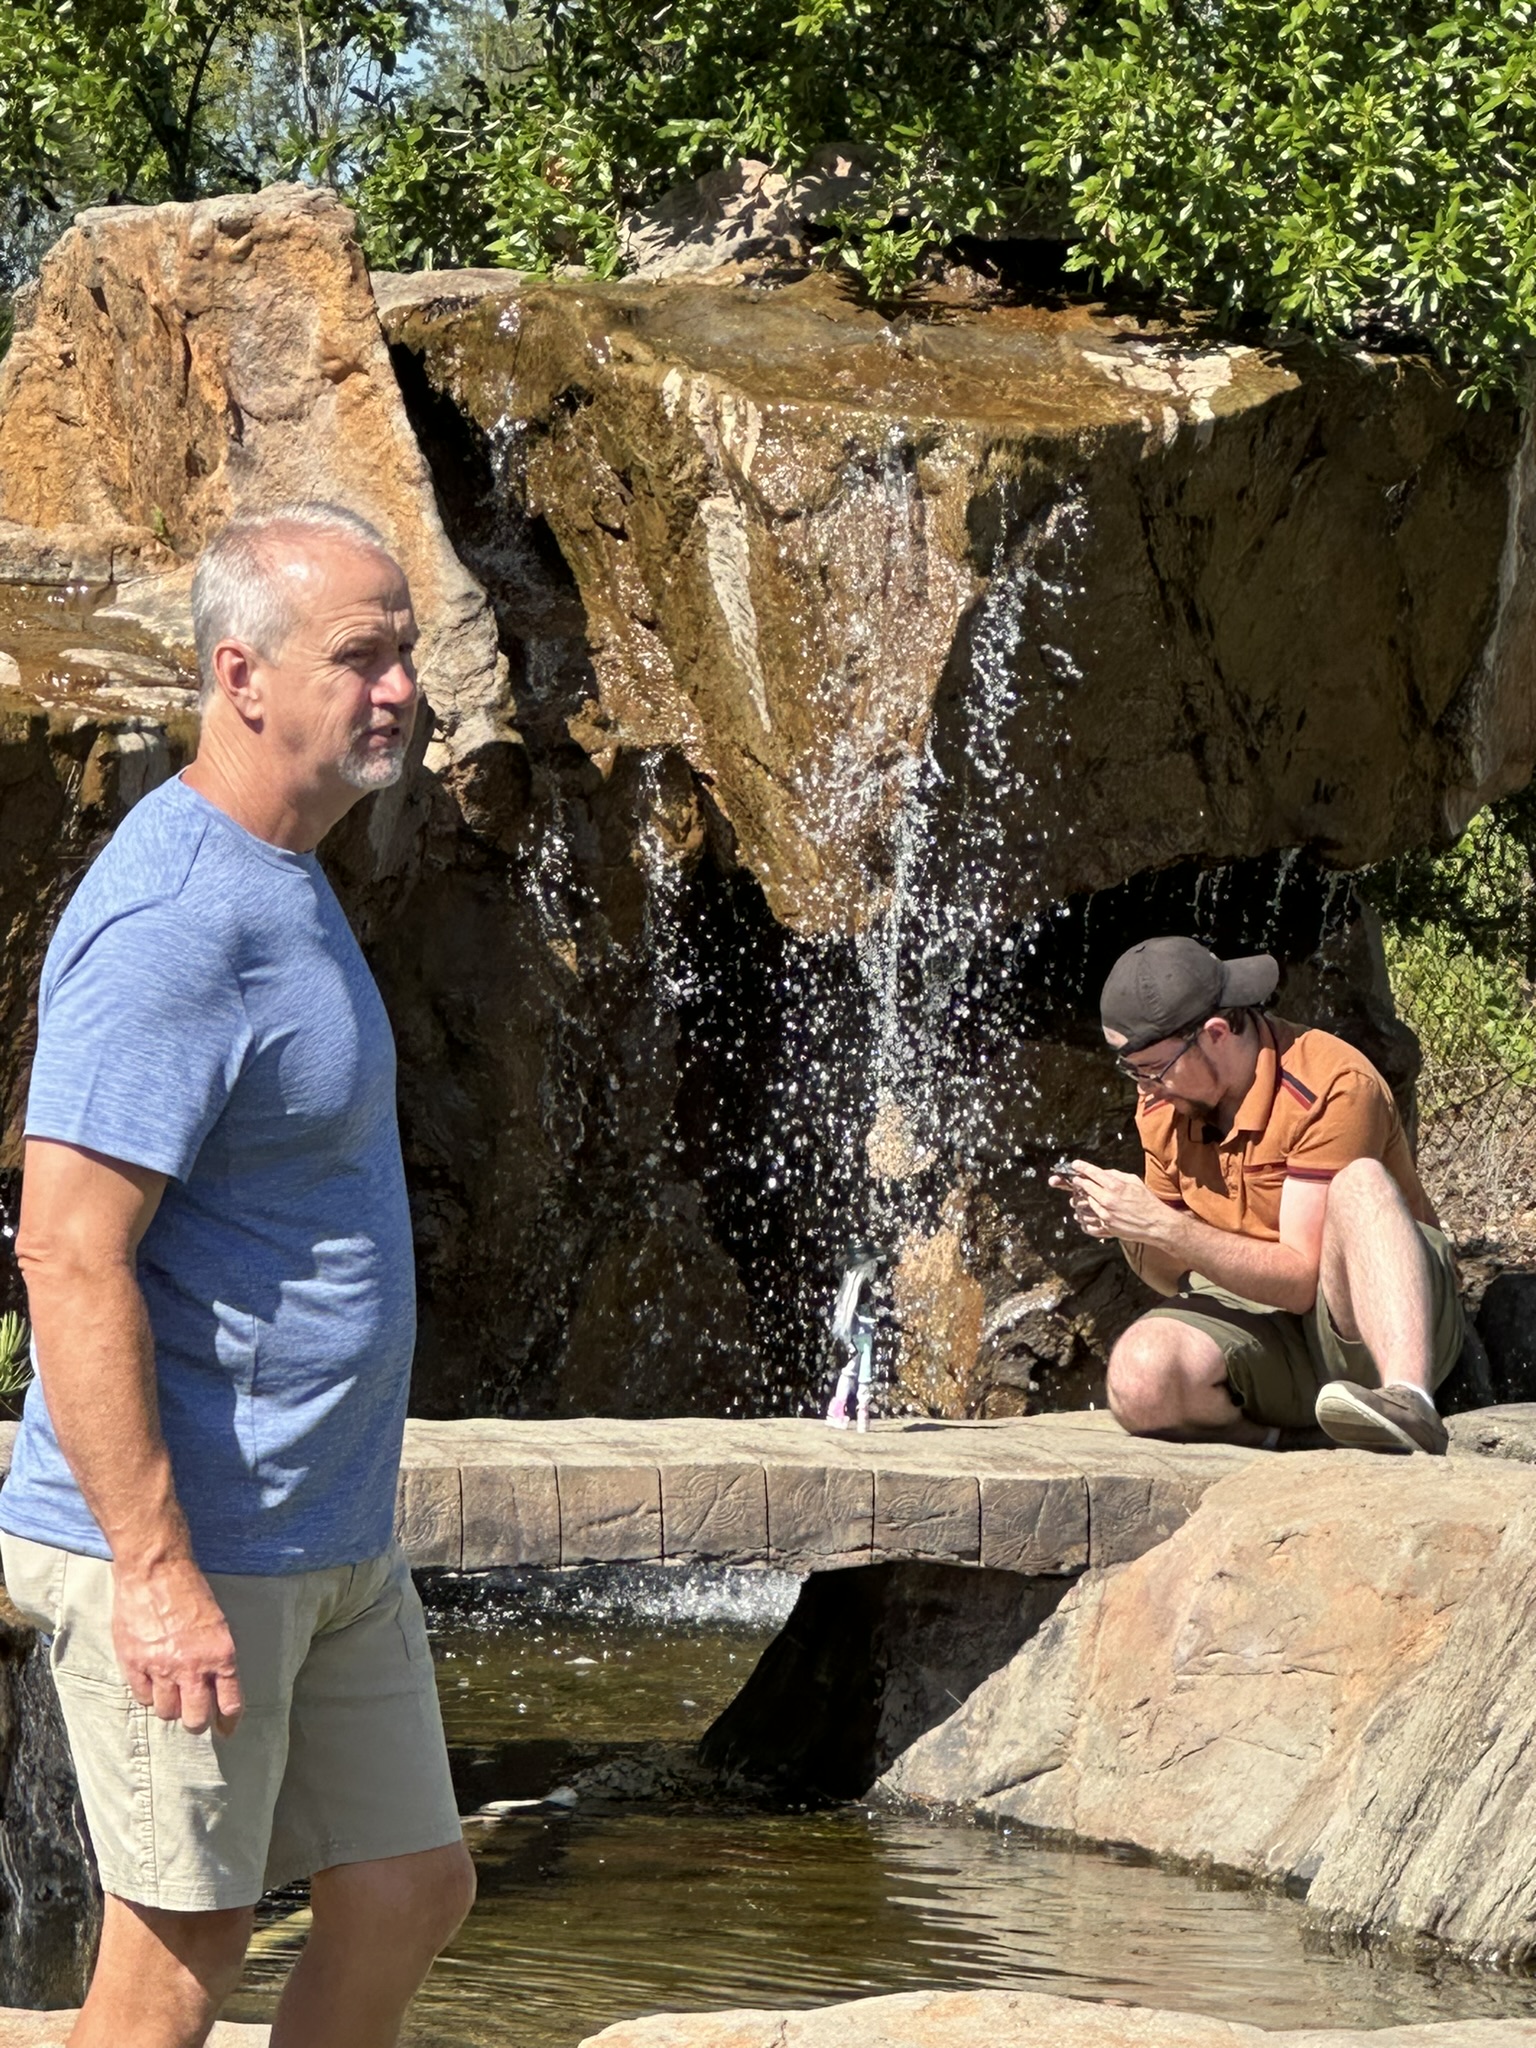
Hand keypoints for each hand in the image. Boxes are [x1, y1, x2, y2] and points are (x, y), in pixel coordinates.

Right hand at [111, 1557, 242, 1736]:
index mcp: (220, 1655)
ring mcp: (161, 1668)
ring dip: (171, 1707)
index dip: (228, 1722)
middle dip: (196, 1722)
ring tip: (171, 1694)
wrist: (155, 1570)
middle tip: (194, 1717)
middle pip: (195, 1719)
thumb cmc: (189, 1591)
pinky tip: (151, 1682)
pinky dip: (148, 1694)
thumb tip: (216, 1687)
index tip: (226, 1730)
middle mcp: (192, 1666)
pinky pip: (143, 1698)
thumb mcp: (216, 1623)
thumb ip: (215, 1658)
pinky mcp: (134, 1664)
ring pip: (167, 1712)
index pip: (230, 1704)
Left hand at [1051, 1161, 1172, 1245]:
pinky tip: (1088, 1213)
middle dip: (1080, 1181)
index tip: (1076, 1164)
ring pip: (1085, 1203)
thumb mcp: (1134, 1181)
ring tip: (1088, 1196)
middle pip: (1085, 1187)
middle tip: (1079, 1179)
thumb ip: (1116, 1175)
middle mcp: (1107, 1200)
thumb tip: (1102, 1172)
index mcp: (1115, 1186)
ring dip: (1084, 1198)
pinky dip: (1087, 1216)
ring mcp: (1105, 1215)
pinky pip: (1089, 1222)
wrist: (1156, 1224)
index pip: (1092, 1173)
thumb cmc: (1147, 1201)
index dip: (1082, 1167)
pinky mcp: (1106, 1227)